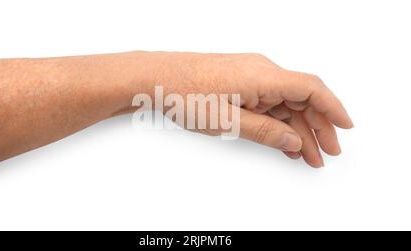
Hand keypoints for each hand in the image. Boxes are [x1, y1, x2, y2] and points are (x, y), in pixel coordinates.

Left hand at [136, 52, 352, 166]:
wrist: (156, 77)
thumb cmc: (185, 94)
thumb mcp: (227, 121)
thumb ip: (265, 132)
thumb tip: (294, 141)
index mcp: (263, 76)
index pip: (311, 89)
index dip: (333, 108)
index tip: (346, 127)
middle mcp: (262, 72)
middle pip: (301, 99)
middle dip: (316, 128)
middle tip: (325, 155)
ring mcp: (251, 76)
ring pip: (284, 103)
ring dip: (297, 129)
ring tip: (306, 156)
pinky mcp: (240, 82)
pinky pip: (268, 102)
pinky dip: (278, 122)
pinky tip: (283, 141)